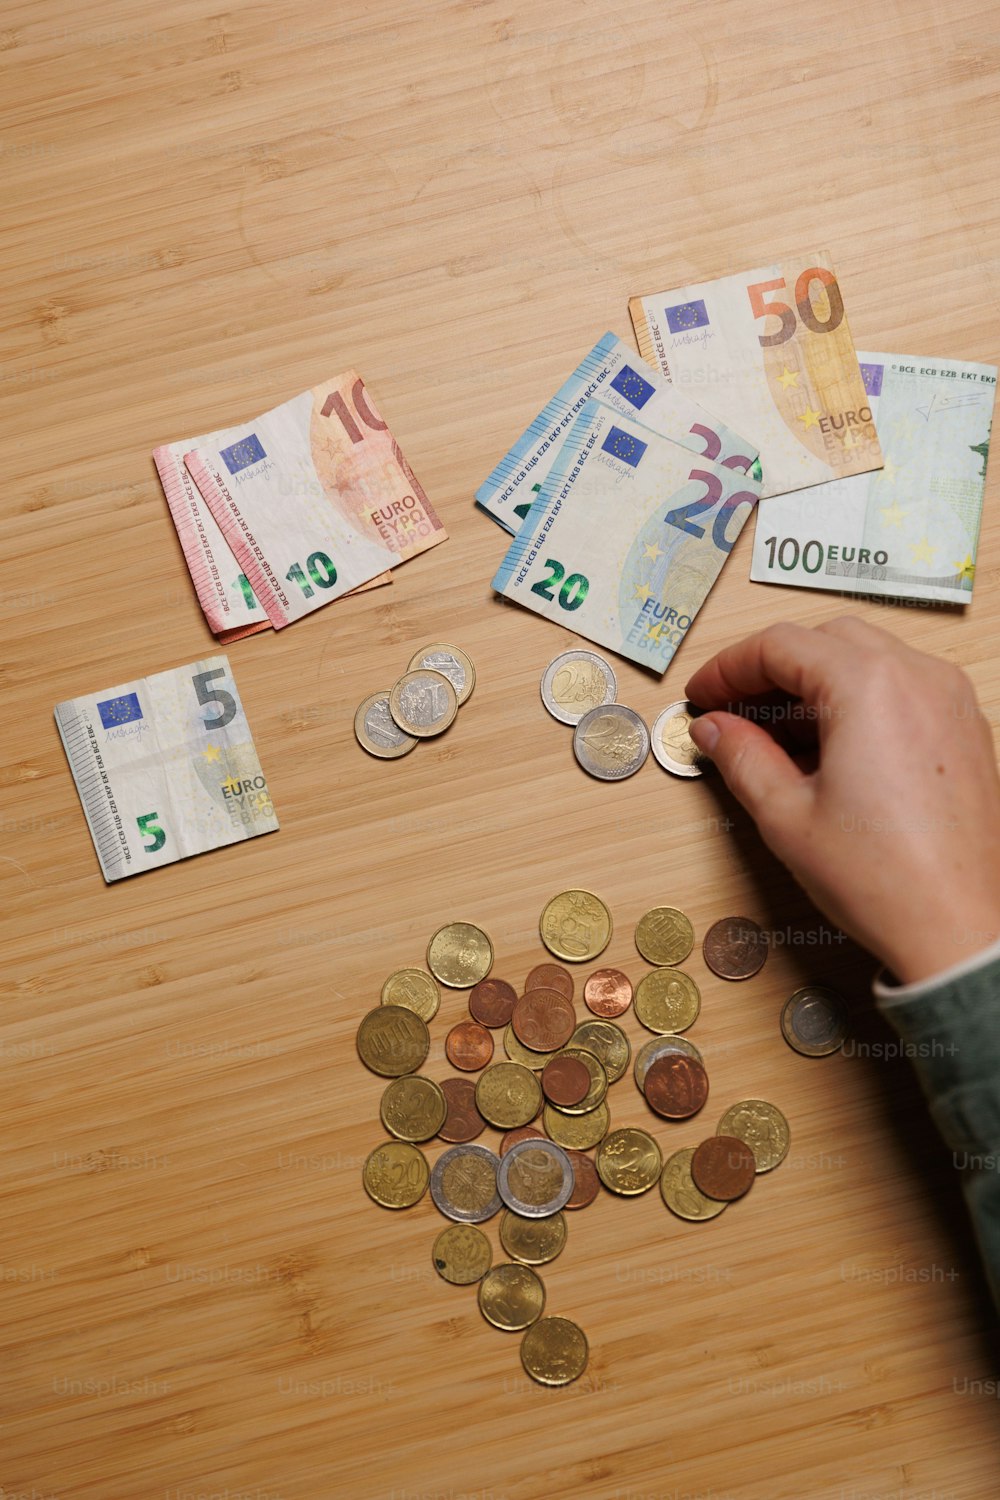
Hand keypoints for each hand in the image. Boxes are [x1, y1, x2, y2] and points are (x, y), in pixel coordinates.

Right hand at [684, 616, 999, 984]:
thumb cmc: (885, 880)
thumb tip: (715, 728)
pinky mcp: (965, 731)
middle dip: (772, 669)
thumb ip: (742, 757)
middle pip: (827, 641)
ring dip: (815, 684)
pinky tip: (826, 750)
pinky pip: (902, 690)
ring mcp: (950, 702)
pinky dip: (857, 703)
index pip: (781, 645)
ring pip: (868, 660)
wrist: (958, 929)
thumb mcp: (786, 816)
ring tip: (773, 736)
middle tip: (732, 708)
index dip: (730, 667)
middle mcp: (919, 678)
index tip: (705, 693)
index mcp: (869, 685)